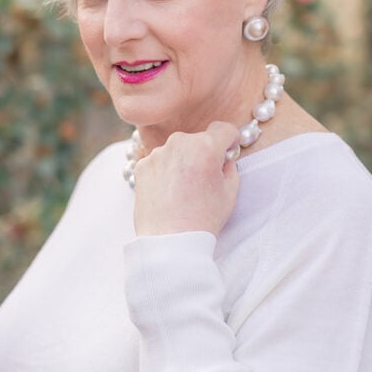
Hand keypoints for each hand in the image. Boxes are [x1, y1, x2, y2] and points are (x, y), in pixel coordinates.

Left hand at [133, 121, 240, 237]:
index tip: (228, 153)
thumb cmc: (203, 219)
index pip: (223, 129)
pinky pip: (160, 161)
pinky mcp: (142, 166)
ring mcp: (157, 154)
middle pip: (198, 139)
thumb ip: (230, 166)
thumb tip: (223, 157)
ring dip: (183, 161)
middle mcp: (178, 143)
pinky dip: (166, 171)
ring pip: (177, 150)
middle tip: (204, 179)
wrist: (170, 242)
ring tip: (184, 190)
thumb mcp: (230, 192)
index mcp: (205, 147)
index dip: (229, 141)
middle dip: (204, 153)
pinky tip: (169, 192)